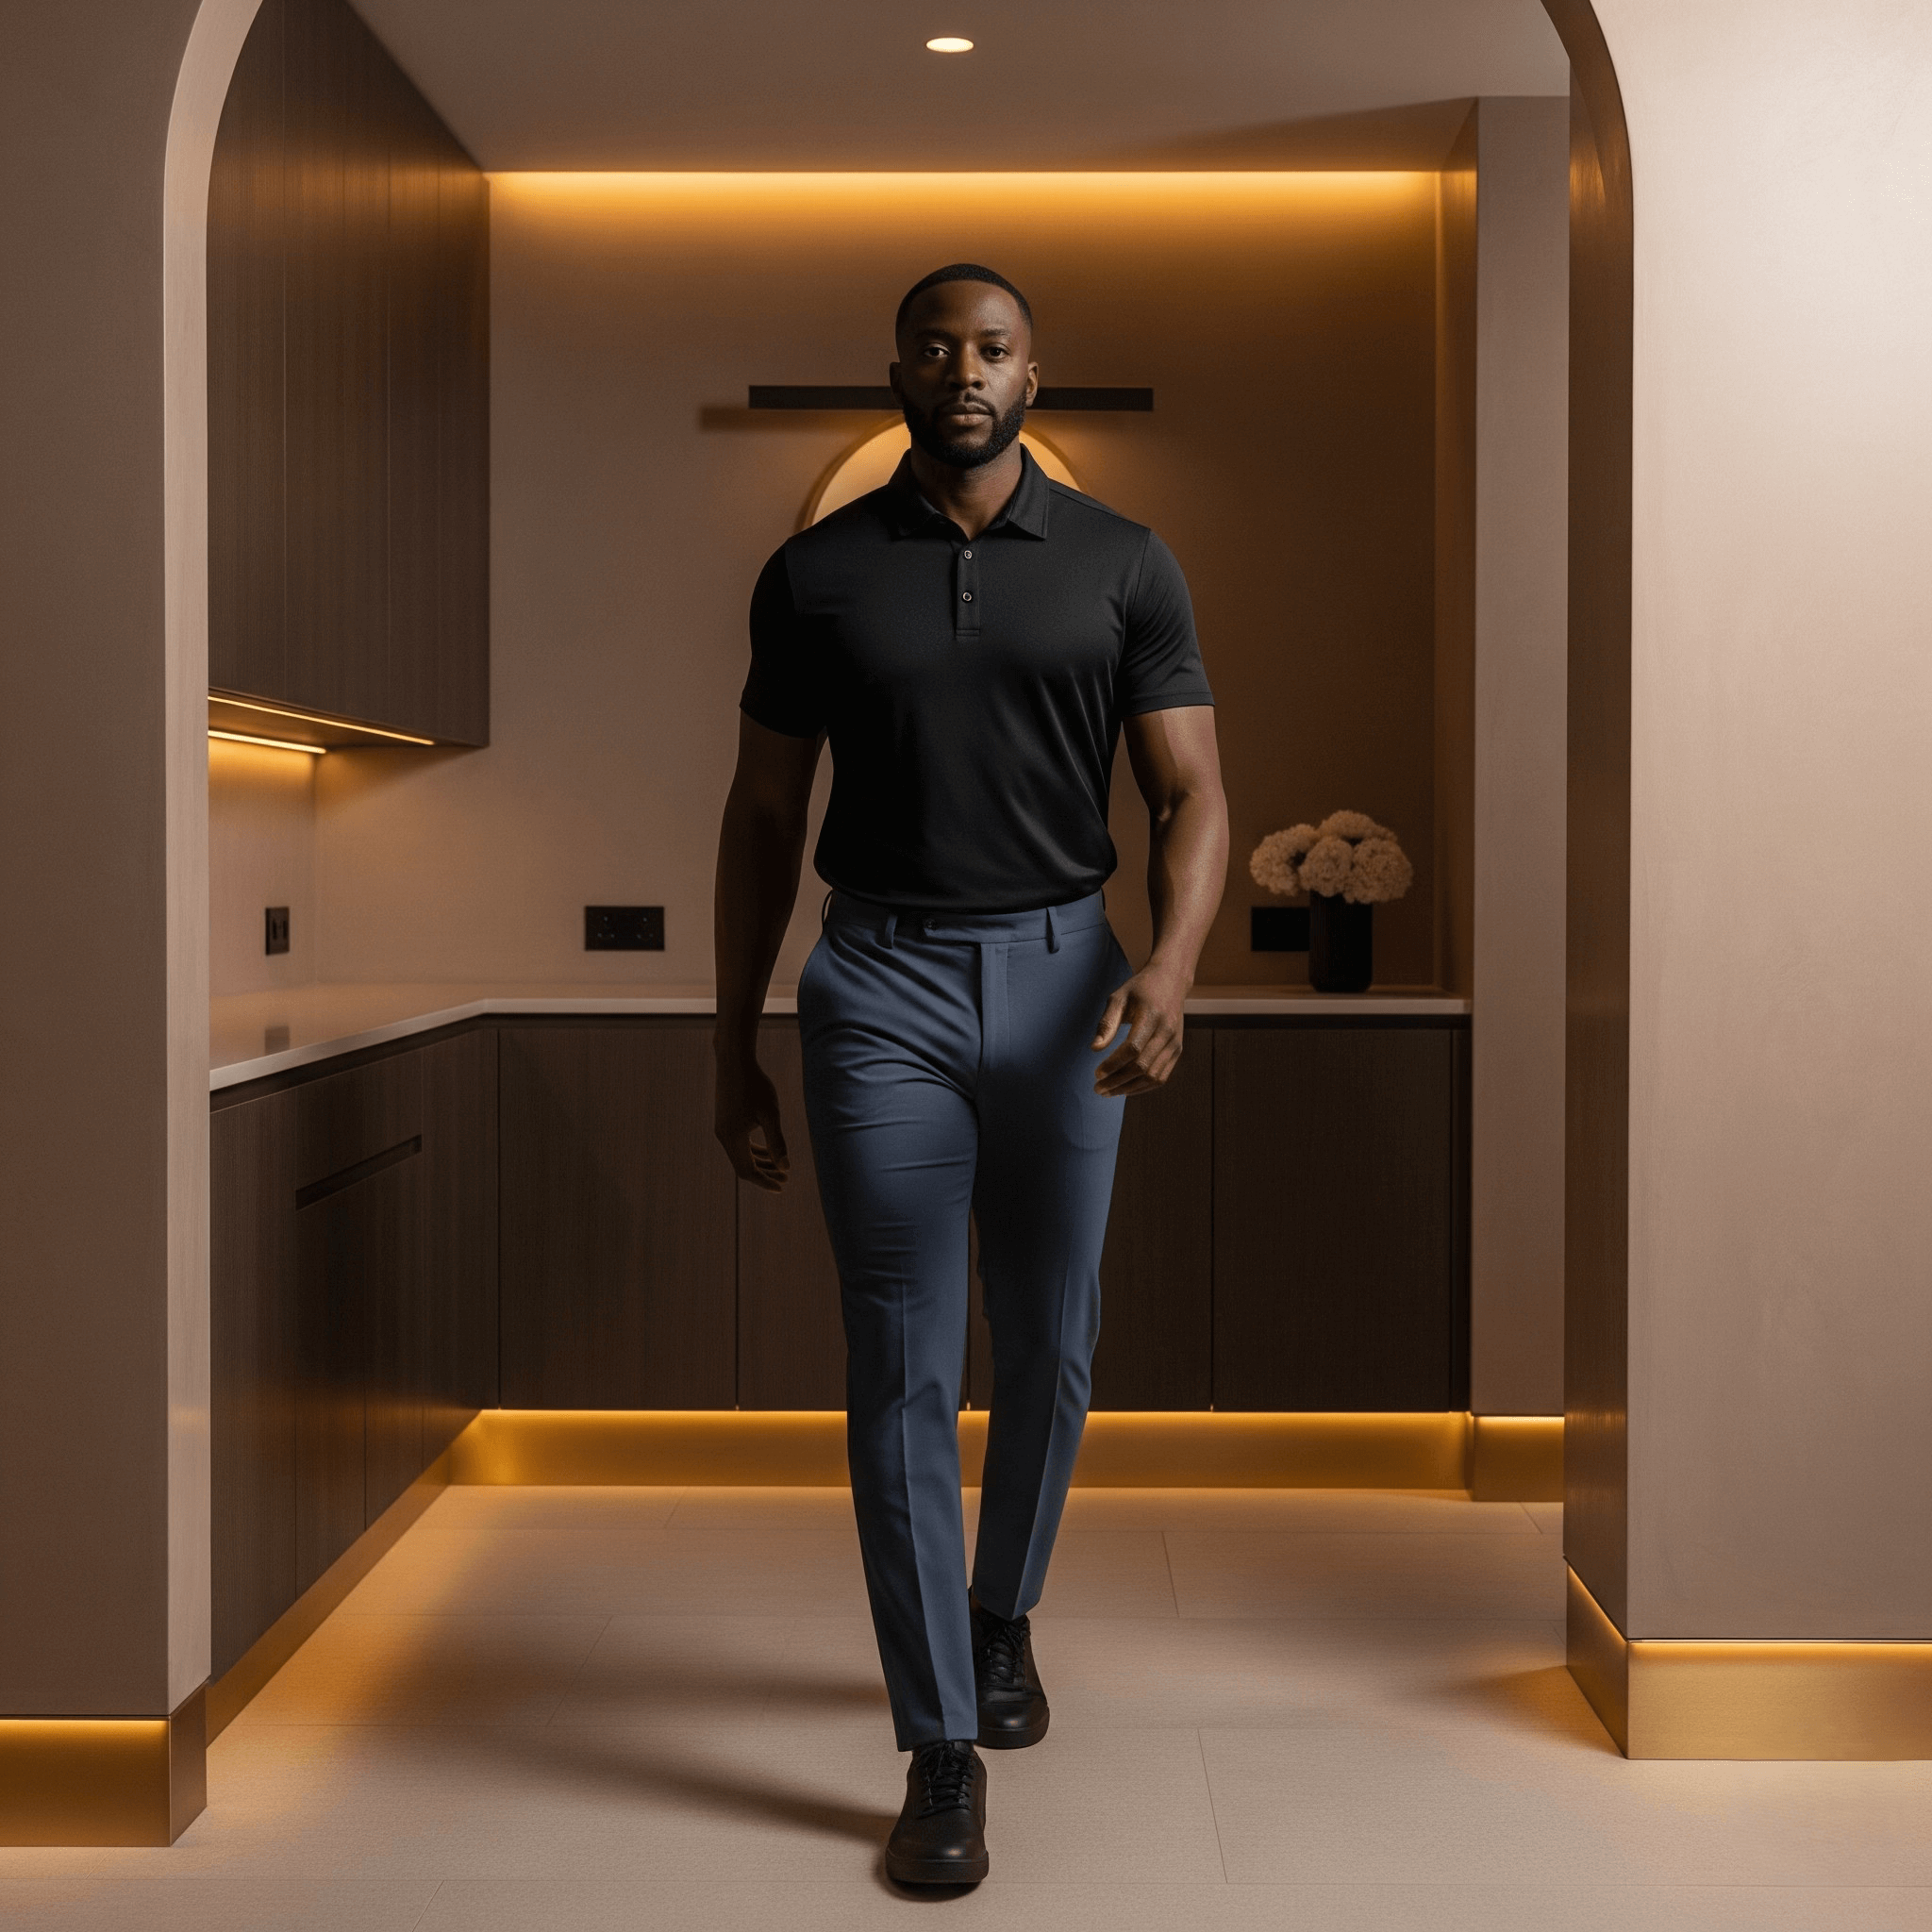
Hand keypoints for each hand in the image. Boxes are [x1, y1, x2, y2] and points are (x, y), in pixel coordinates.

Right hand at [714, 1055, 789, 1190]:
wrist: (735, 1061)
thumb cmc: (755, 1085)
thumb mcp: (771, 1114)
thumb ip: (777, 1142)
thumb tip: (785, 1167)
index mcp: (733, 1138)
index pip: (747, 1171)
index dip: (765, 1181)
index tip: (782, 1187)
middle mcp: (723, 1136)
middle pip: (743, 1165)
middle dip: (765, 1173)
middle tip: (786, 1177)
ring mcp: (722, 1128)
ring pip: (741, 1155)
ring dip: (760, 1162)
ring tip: (781, 1166)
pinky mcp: (725, 1121)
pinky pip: (739, 1144)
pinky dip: (753, 1150)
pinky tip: (768, 1149)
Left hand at [1091, 962, 1188, 1096]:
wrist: (1171, 981)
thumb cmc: (1140, 989)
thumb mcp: (1119, 998)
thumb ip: (1107, 1023)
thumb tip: (1095, 1049)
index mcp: (1151, 1016)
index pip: (1133, 1048)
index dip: (1114, 1064)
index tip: (1096, 1073)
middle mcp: (1166, 1031)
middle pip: (1142, 1066)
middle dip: (1118, 1081)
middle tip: (1098, 1088)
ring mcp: (1175, 1043)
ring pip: (1153, 1076)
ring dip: (1129, 1088)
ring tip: (1109, 1091)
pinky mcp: (1177, 1050)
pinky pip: (1161, 1076)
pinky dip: (1143, 1087)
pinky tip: (1126, 1088)